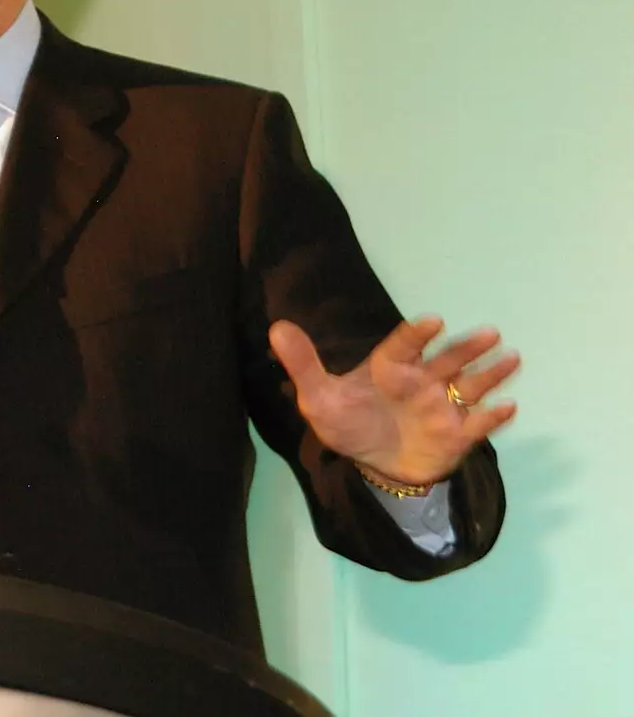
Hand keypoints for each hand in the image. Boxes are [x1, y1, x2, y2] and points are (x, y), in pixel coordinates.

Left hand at [270, 316, 519, 485]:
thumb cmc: (349, 424)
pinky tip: (507, 408)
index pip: (405, 345)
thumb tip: (276, 327)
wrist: (373, 465)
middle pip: (447, 360)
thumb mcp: (318, 398)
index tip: (433, 321)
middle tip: (490, 333)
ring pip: (470, 386)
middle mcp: (422, 382)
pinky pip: (478, 424)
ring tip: (511, 359)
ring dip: (491, 373)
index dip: (417, 333)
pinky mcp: (456, 435)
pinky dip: (492, 417)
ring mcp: (442, 407)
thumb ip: (303, 364)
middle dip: (467, 347)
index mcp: (390, 368)